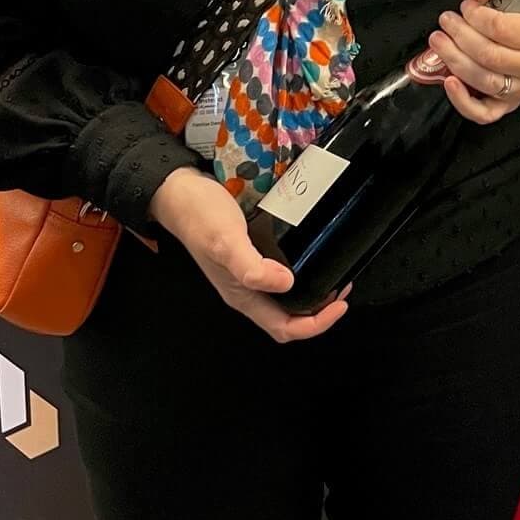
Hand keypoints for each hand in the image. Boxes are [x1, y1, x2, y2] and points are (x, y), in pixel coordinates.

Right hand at [147, 166, 347, 344]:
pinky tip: (311, 252)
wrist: (178, 191)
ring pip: (286, 297)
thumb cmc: (198, 217)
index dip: (315, 324)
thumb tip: (286, 284)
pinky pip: (280, 272)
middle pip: (288, 317)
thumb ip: (252, 267)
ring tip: (333, 274)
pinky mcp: (252, 253)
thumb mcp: (226, 241)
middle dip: (319, 311)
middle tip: (341, 289)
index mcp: (242, 296)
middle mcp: (246, 289)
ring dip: (311, 292)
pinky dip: (301, 269)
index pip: (284, 328)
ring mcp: (248, 272)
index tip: (338, 305)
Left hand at [428, 0, 519, 126]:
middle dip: (461, 36)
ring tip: (439, 41)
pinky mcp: (506, 105)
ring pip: (484, 81)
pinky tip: (448, 81)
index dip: (477, 17)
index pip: (504, 30)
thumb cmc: (518, 7)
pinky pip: (484, 113)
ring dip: (454, 60)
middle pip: (491, 56)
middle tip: (446, 21)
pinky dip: (462, 101)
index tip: (466, 7)